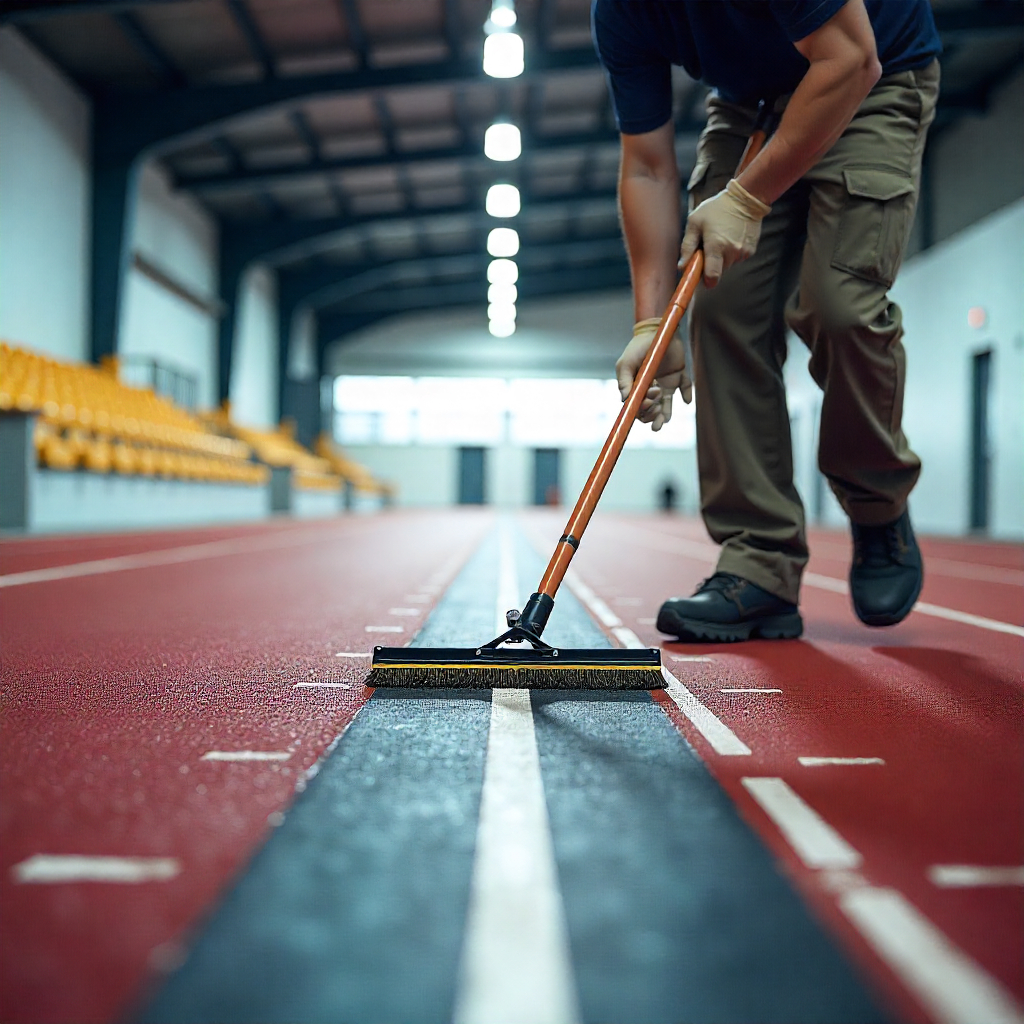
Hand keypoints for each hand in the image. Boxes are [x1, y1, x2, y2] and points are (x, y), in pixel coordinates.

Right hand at [615, 318, 692, 432]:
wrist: (656, 329)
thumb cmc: (638, 347)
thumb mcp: (626, 363)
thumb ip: (625, 382)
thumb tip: (625, 400)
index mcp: (637, 387)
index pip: (637, 407)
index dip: (642, 410)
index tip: (649, 402)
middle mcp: (650, 388)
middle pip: (650, 410)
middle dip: (651, 414)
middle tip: (655, 404)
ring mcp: (665, 382)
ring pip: (665, 406)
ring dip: (664, 415)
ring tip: (664, 418)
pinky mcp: (679, 374)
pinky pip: (684, 387)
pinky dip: (686, 394)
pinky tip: (686, 400)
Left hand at [679, 178, 770, 287]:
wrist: (745, 198)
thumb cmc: (716, 208)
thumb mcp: (695, 222)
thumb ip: (687, 246)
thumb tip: (681, 267)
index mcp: (716, 246)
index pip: (712, 276)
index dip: (705, 280)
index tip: (700, 276)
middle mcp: (731, 252)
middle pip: (717, 270)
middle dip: (711, 262)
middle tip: (709, 243)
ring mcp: (743, 252)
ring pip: (727, 264)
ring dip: (722, 256)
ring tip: (721, 236)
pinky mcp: (751, 251)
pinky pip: (737, 258)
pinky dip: (732, 251)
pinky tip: (732, 236)